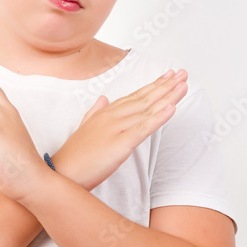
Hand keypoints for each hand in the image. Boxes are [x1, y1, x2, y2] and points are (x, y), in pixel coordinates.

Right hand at [53, 69, 188, 191]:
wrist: (62, 172)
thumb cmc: (74, 155)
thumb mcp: (85, 128)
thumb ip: (95, 112)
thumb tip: (102, 99)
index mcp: (106, 113)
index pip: (134, 96)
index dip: (153, 85)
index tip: (169, 76)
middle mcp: (112, 116)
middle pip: (144, 98)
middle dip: (165, 86)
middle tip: (183, 73)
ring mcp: (116, 129)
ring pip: (147, 110)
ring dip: (167, 96)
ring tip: (183, 85)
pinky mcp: (120, 144)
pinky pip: (143, 129)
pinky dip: (159, 117)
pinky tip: (172, 108)